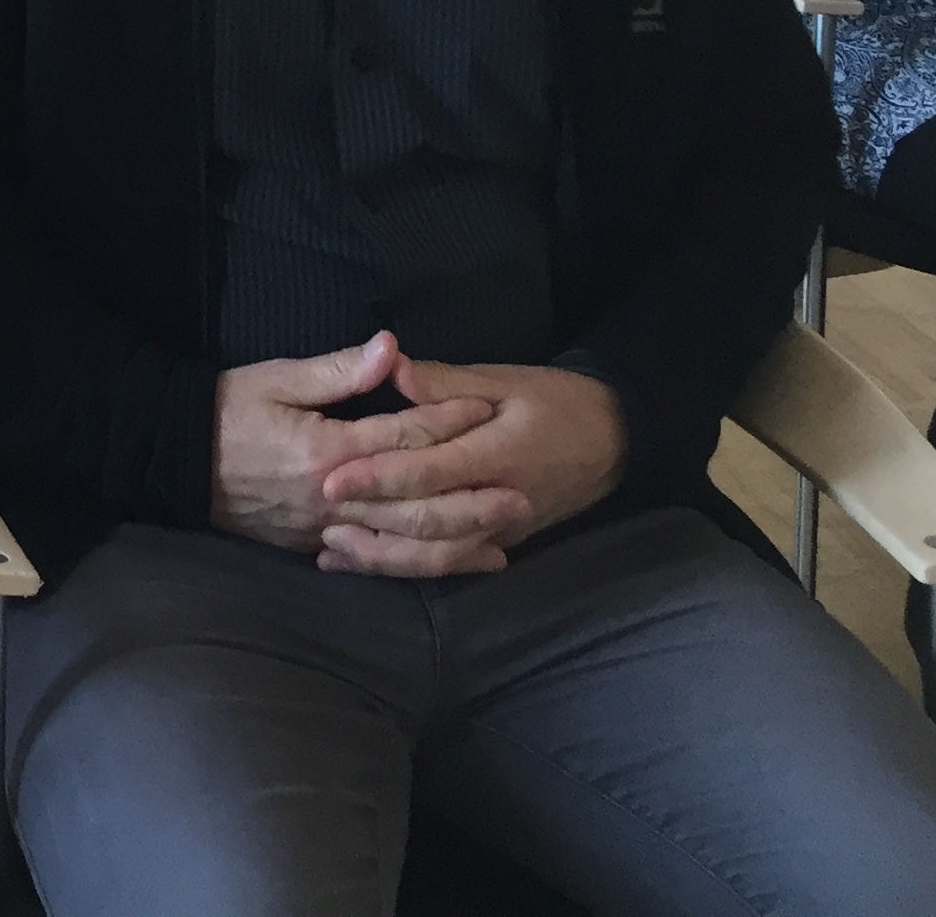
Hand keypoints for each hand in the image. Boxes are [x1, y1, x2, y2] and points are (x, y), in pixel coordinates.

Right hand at [210, 330, 499, 557]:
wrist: (173, 459)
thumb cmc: (226, 409)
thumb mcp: (277, 378)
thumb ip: (338, 371)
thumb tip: (391, 350)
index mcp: (326, 452)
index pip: (402, 438)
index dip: (447, 421)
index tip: (487, 409)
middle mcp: (333, 500)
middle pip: (416, 504)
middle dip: (472, 499)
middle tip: (522, 494)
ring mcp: (324, 531)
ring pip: (404, 545)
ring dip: (457, 543)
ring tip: (503, 539)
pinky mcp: (314, 547)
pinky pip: (378, 562)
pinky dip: (418, 565)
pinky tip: (451, 563)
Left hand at [315, 358, 627, 577]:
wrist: (617, 442)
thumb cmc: (556, 401)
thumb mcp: (504, 379)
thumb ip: (445, 381)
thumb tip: (393, 368)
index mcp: (496, 453)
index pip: (428, 472)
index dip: (377, 478)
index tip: (330, 478)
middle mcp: (498, 501)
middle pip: (428, 524)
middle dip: (371, 522)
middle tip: (319, 517)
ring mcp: (503, 530)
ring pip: (438, 557)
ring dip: (385, 556)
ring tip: (333, 548)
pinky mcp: (502, 543)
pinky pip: (451, 563)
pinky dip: (408, 567)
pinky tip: (367, 562)